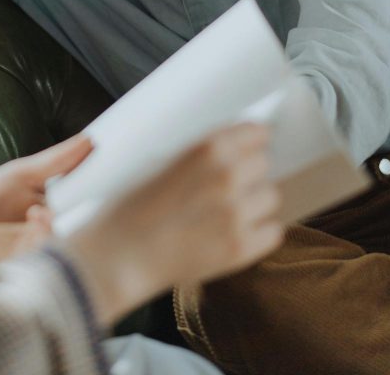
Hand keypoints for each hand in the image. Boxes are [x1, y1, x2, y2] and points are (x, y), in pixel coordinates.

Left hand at [0, 134, 92, 334]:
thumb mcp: (18, 174)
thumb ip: (54, 161)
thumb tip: (87, 139)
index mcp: (47, 203)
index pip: (81, 194)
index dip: (96, 182)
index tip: (113, 163)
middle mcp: (48, 225)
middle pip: (81, 216)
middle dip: (87, 205)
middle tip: (92, 191)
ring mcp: (41, 245)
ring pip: (68, 234)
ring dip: (56, 222)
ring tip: (39, 211)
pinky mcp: (32, 263)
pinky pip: (51, 249)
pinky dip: (45, 233)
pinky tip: (36, 220)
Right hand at [64, 123, 282, 325]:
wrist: (117, 257)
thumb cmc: (129, 206)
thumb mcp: (160, 160)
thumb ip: (200, 152)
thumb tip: (232, 146)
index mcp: (206, 149)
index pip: (255, 132)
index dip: (250, 139)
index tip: (247, 146)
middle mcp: (226, 178)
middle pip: (264, 163)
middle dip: (249, 170)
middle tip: (228, 182)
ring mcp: (236, 215)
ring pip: (271, 196)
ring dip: (254, 200)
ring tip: (229, 209)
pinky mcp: (240, 250)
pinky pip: (272, 232)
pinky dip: (258, 231)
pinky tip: (234, 232)